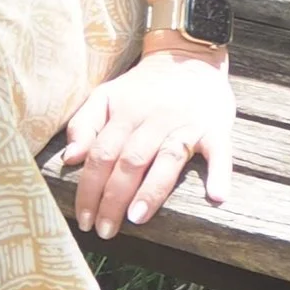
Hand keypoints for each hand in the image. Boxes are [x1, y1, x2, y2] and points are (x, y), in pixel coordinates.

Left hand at [57, 50, 233, 238]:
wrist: (187, 58)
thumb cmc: (142, 88)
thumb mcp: (105, 96)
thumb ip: (83, 126)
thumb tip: (69, 159)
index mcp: (123, 114)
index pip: (100, 155)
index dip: (89, 188)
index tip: (84, 219)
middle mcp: (153, 120)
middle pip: (129, 162)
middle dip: (114, 199)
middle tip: (106, 231)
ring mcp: (185, 124)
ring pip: (166, 159)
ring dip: (152, 190)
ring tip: (137, 218)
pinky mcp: (215, 128)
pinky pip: (219, 151)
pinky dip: (220, 172)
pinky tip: (216, 196)